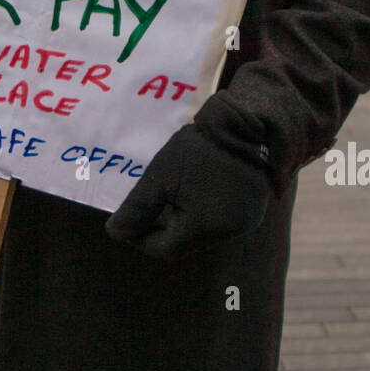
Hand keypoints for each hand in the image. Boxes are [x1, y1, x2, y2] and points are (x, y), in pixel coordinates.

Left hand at [104, 121, 272, 259]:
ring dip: (180, 222)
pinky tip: (191, 195)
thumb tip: (116, 233)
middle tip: (143, 210)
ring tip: (168, 199)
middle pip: (183, 244)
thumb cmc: (198, 147)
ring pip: (201, 235)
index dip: (140, 238)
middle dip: (160, 229)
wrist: (242, 122)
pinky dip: (201, 215)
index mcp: (206, 226)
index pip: (164, 248)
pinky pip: (219, 224)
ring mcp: (247, 223)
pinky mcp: (253, 211)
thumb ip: (136, 208)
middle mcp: (230, 232)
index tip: (125, 223)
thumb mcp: (159, 176)